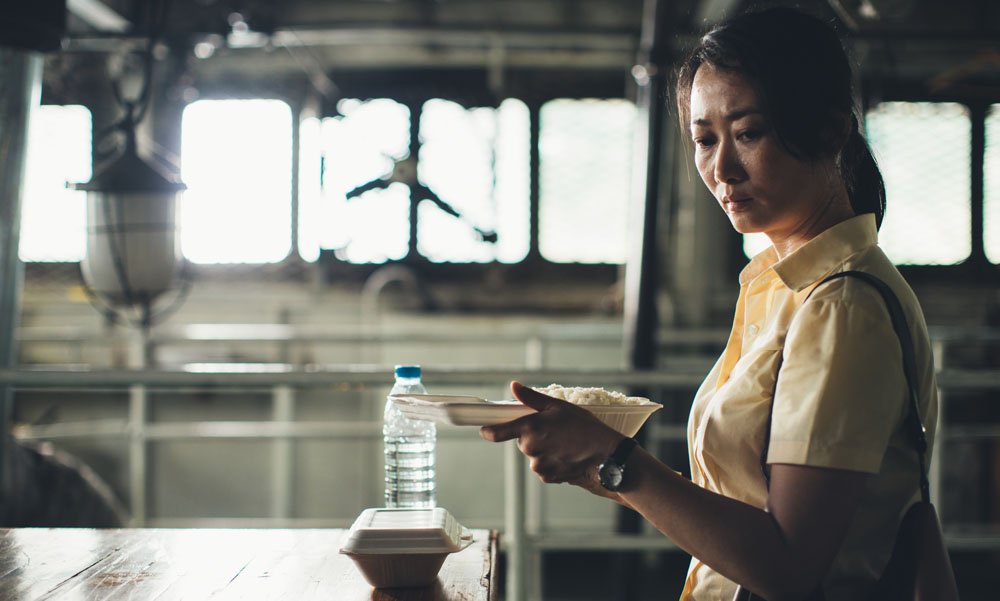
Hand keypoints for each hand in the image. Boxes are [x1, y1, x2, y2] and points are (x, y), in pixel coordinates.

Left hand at [479, 381, 622, 487]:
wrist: (605, 454)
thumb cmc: (584, 426)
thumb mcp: (558, 406)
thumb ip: (531, 398)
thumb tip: (513, 386)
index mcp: (529, 427)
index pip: (495, 433)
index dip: (488, 430)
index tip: (485, 429)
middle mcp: (530, 448)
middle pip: (521, 441)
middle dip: (532, 436)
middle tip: (552, 431)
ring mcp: (538, 465)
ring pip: (533, 455)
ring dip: (543, 450)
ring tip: (563, 444)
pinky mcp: (547, 477)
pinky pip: (543, 468)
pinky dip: (551, 462)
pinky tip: (566, 455)